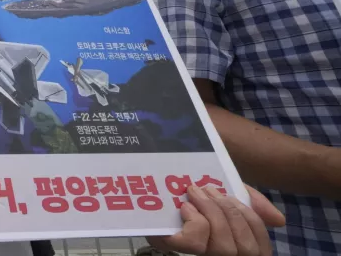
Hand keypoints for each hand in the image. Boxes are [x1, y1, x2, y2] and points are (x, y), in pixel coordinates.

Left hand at [147, 185, 285, 255]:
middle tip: (207, 189)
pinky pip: (190, 244)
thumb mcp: (224, 195)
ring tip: (194, 194)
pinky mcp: (172, 247)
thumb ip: (251, 203)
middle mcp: (219, 253)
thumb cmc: (193, 195)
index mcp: (234, 242)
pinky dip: (192, 224)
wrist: (151, 180)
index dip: (249, 218)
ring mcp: (196, 253)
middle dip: (228, 214)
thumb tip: (278, 220)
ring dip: (211, 215)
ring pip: (220, 248)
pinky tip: (185, 209)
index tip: (229, 194)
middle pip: (242, 248)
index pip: (257, 241)